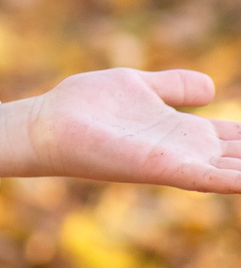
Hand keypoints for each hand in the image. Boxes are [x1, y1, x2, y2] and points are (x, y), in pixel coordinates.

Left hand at [0, 69, 240, 192]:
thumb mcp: (140, 86)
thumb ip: (175, 87)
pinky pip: (211, 179)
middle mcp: (190, 151)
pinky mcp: (163, 169)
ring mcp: (179, 163)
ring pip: (237, 171)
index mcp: (187, 133)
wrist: (45, 124)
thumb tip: (213, 86)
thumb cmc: (85, 107)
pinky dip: (238, 181)